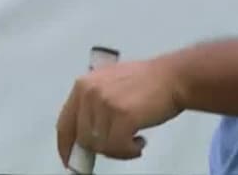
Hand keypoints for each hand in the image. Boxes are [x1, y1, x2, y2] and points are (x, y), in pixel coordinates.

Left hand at [55, 56, 185, 166]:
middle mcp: (89, 93)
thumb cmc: (147, 82)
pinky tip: (139, 142)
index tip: (70, 160)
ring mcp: (105, 104)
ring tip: (134, 140)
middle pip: (83, 139)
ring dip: (119, 150)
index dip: (66, 146)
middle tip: (119, 146)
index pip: (64, 124)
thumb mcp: (109, 85)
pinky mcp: (123, 116)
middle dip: (101, 148)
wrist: (173, 77)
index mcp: (83, 85)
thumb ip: (93, 106)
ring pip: (100, 146)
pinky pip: (117, 148)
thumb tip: (84, 138)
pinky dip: (129, 152)